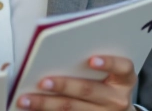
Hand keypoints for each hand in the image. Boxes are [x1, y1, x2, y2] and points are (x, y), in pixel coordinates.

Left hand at [16, 55, 135, 110]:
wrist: (115, 109)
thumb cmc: (107, 81)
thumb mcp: (110, 71)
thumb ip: (93, 57)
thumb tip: (60, 47)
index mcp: (125, 79)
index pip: (123, 67)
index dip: (109, 62)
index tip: (91, 60)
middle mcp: (117, 99)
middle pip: (89, 90)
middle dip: (64, 85)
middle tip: (43, 82)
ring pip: (73, 109)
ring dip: (46, 104)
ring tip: (26, 99)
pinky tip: (32, 109)